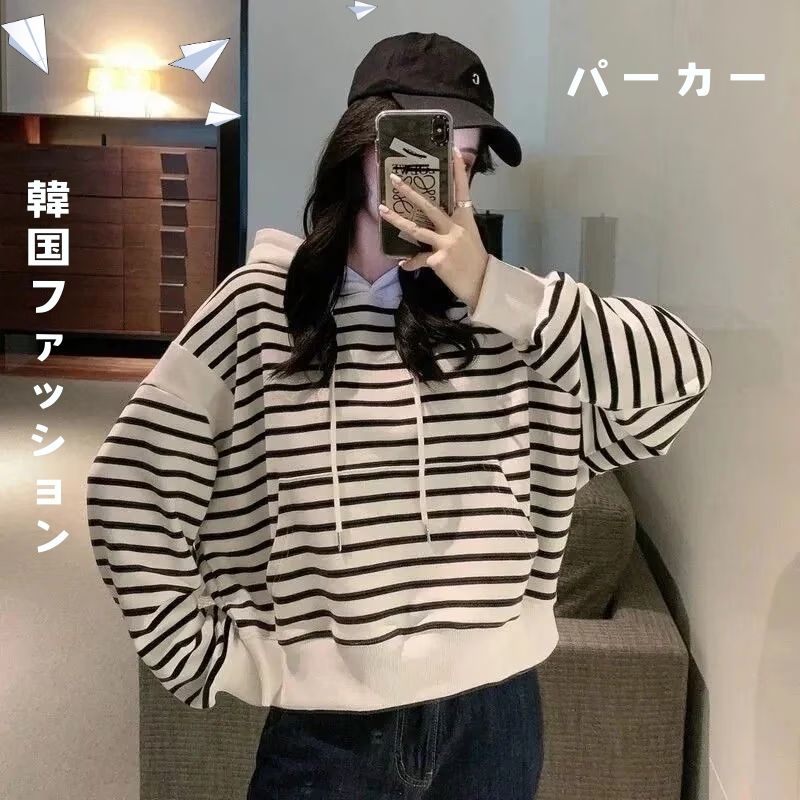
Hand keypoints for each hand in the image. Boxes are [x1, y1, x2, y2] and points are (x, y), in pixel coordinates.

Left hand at [377, 146, 488, 310]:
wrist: (483, 284)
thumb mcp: (470, 237)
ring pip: (416, 229)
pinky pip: (418, 259)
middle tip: (395, 180)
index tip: (452, 149)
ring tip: (382, 210)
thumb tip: (439, 220)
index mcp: (465, 219)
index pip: (462, 189)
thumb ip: (455, 225)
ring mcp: (446, 243)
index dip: (458, 170)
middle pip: (429, 207)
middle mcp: (456, 228)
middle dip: (410, 192)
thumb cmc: (475, 261)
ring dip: (397, 220)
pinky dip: (410, 263)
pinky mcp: (438, 260)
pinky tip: (403, 265)